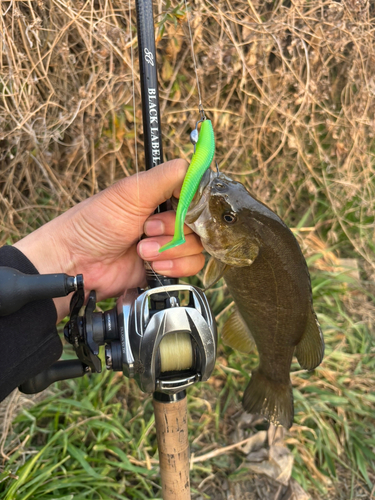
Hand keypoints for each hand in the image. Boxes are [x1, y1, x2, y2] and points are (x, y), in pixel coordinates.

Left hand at [14, 159, 203, 321]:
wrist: (77, 264)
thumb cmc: (95, 223)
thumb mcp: (131, 193)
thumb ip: (167, 176)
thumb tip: (198, 165)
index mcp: (161, 196)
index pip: (197, 196)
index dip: (192, 205)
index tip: (175, 209)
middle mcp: (168, 218)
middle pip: (199, 223)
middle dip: (173, 230)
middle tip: (145, 229)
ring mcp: (168, 244)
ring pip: (197, 246)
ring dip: (170, 250)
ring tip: (141, 250)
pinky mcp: (167, 267)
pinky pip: (191, 266)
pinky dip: (174, 266)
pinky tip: (152, 265)